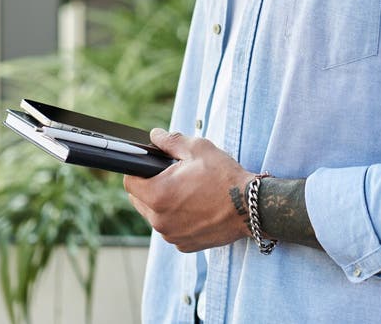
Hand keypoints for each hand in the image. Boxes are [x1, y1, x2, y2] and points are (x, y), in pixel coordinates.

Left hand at [123, 129, 253, 252]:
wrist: (250, 208)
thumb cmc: (224, 176)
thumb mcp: (199, 148)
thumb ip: (171, 141)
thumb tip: (155, 135)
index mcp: (159, 194)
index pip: (130, 182)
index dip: (138, 170)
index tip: (150, 166)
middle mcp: (160, 220)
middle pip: (139, 200)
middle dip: (150, 186)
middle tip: (173, 176)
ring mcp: (171, 236)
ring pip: (154, 216)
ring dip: (163, 204)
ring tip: (187, 191)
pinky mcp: (183, 245)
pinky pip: (170, 229)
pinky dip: (177, 219)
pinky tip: (195, 207)